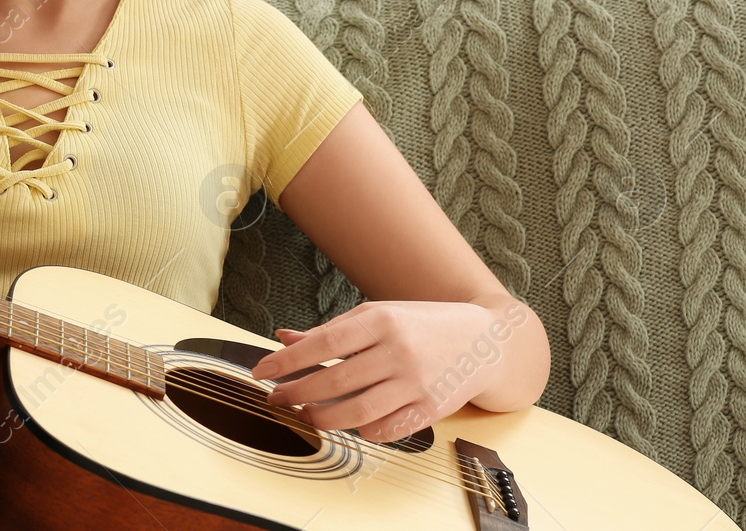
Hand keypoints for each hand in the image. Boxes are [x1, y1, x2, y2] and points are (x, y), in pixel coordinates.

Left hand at [249, 300, 500, 442]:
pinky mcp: (432, 409)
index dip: (288, 360)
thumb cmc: (421, 325)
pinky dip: (363, 431)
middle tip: (275, 398)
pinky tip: (349, 424)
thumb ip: (331, 331)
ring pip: (358, 411)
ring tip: (304, 414)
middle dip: (296, 392)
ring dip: (323, 418)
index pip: (324, 344)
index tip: (261, 371)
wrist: (484, 341)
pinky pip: (387, 430)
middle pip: (335, 381)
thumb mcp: (378, 315)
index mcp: (382, 320)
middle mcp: (399, 351)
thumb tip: (284, 338)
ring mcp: (417, 382)